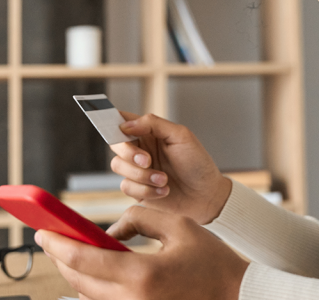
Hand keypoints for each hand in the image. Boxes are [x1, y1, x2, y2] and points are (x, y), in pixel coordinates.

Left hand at [36, 205, 248, 299]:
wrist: (235, 296)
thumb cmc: (212, 263)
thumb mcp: (180, 227)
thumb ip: (141, 218)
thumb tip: (113, 226)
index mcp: (143, 275)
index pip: (85, 259)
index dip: (58, 245)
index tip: (42, 233)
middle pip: (79, 282)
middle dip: (61, 259)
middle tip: (52, 241)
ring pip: (89, 297)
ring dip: (77, 275)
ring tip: (73, 254)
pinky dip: (95, 289)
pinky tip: (94, 274)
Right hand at [110, 113, 232, 224]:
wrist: (206, 197)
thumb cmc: (198, 164)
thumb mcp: (181, 136)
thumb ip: (153, 124)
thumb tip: (127, 124)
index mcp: (149, 133)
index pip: (124, 121)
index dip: (112, 120)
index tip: (117, 128)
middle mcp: (140, 149)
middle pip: (115, 144)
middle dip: (129, 153)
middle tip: (148, 161)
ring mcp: (137, 170)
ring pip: (118, 166)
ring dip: (141, 175)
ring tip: (164, 179)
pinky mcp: (137, 189)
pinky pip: (127, 187)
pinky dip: (146, 189)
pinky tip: (163, 190)